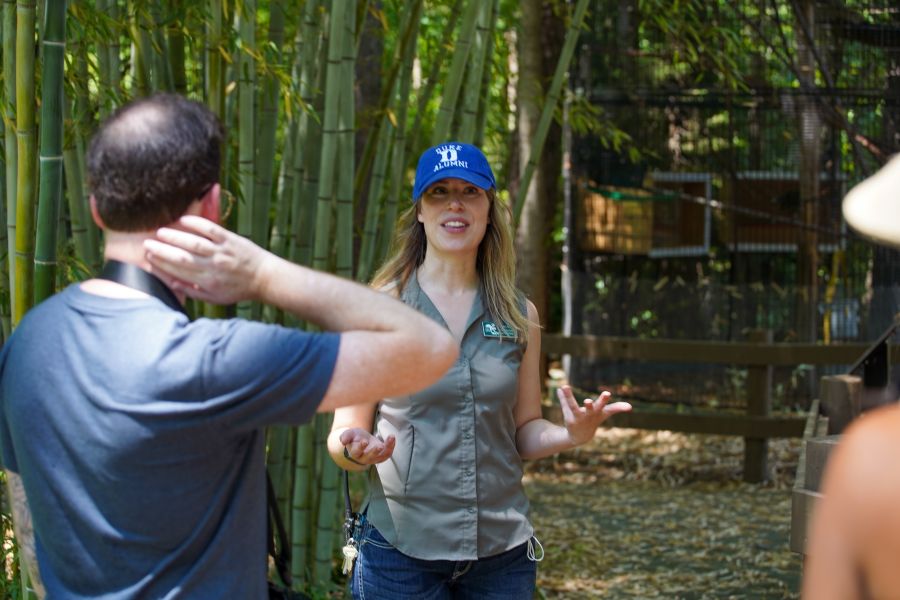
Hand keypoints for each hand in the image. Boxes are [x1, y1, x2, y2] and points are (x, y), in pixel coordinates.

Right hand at [143, 215, 268, 304]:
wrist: (265, 278)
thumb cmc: (238, 289)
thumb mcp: (215, 298)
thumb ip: (193, 291)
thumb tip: (172, 284)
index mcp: (208, 282)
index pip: (179, 271)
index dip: (162, 264)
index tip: (148, 258)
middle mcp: (213, 266)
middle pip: (182, 257)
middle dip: (162, 251)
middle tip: (147, 244)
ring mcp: (222, 252)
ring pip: (194, 243)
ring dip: (175, 237)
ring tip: (160, 232)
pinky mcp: (231, 239)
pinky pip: (212, 229)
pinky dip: (197, 223)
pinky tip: (183, 220)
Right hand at [340, 428, 395, 465]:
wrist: (362, 441)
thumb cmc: (354, 437)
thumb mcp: (349, 434)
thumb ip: (346, 436)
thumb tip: (343, 441)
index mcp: (355, 453)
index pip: (357, 451)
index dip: (361, 447)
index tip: (364, 441)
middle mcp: (365, 458)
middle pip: (370, 457)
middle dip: (375, 451)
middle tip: (379, 446)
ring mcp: (374, 458)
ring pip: (381, 456)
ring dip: (387, 448)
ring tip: (391, 438)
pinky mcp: (382, 455)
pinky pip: (387, 453)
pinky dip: (391, 446)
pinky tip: (392, 437)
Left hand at [557, 385, 631, 445]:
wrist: (581, 436)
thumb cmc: (593, 421)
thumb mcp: (605, 414)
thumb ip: (616, 409)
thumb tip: (630, 407)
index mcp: (599, 412)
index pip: (610, 409)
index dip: (616, 407)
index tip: (616, 401)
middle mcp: (589, 415)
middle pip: (592, 408)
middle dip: (592, 404)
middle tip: (588, 401)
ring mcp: (578, 418)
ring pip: (573, 406)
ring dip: (569, 397)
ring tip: (565, 387)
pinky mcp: (569, 418)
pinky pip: (566, 405)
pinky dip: (563, 397)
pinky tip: (559, 388)